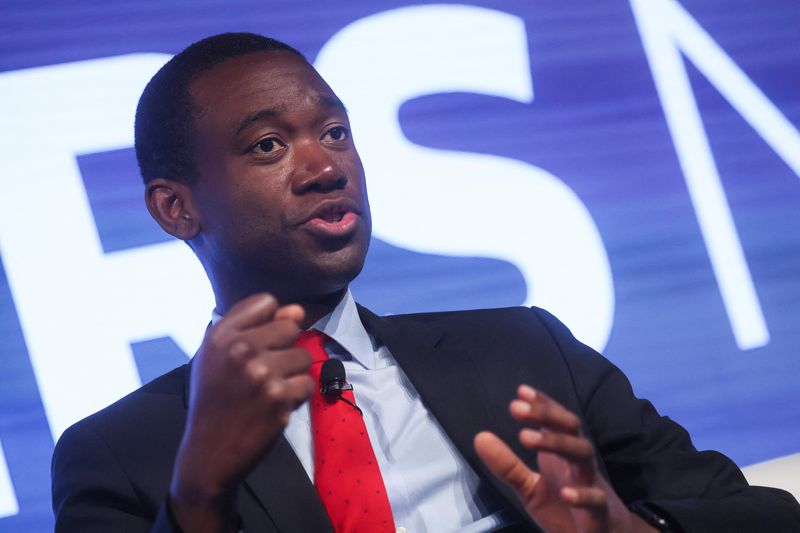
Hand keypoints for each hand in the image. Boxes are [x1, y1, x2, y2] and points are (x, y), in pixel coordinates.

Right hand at [170, 294, 314, 532]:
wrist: (209, 452)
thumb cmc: (215, 399)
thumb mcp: (218, 357)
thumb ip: (256, 326)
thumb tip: (298, 310)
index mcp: (221, 335)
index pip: (267, 302)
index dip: (269, 323)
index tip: (258, 344)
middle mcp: (241, 349)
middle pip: (291, 327)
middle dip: (284, 348)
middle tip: (264, 371)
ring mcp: (262, 374)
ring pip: (303, 356)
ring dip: (292, 374)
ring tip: (269, 389)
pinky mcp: (280, 398)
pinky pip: (307, 383)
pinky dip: (296, 396)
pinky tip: (275, 405)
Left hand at [474, 385, 655, 532]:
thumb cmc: (564, 509)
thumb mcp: (529, 487)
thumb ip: (508, 465)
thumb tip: (480, 437)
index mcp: (562, 456)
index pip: (557, 422)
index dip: (543, 405)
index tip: (521, 391)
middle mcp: (578, 464)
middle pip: (571, 429)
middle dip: (546, 415)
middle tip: (516, 407)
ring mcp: (591, 486)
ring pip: (584, 455)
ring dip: (557, 442)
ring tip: (525, 437)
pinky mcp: (599, 516)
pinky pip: (596, 501)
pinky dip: (583, 495)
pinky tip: (565, 492)